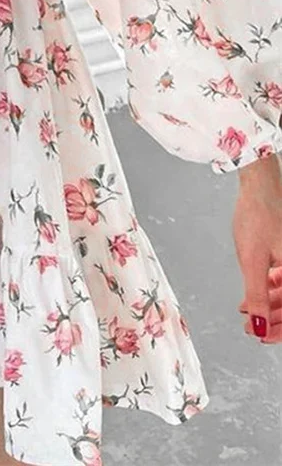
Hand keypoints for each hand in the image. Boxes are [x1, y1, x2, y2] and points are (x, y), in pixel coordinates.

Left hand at [233, 154, 281, 343]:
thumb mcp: (252, 261)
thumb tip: (260, 326)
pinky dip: (269, 291)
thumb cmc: (257, 217)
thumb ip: (256, 296)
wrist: (258, 189)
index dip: (277, 329)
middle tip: (250, 326)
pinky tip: (254, 292)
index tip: (259, 335)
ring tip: (247, 310)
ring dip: (268, 306)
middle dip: (271, 319)